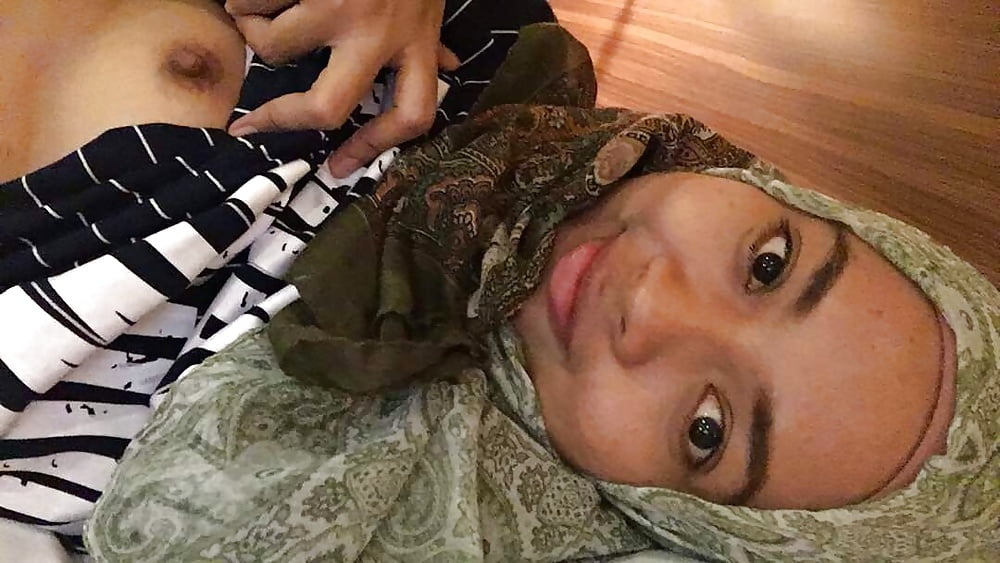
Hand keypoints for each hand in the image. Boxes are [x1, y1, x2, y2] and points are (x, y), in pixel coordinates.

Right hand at [225, 0, 460, 176]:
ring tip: (251, 13)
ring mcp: (341, 4)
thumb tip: (447, 67)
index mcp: (416, 41)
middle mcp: (379, 31)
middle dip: (281, 118)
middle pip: (328, 106)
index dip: (374, 148)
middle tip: (253, 123)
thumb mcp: (429, 1)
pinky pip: (253, 1)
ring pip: (275, 45)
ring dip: (251, 30)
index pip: (412, 115)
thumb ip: (431, 38)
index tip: (338, 166)